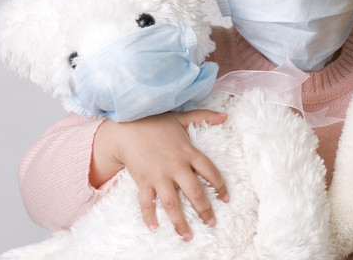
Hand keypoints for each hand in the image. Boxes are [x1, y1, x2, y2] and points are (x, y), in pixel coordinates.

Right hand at [91, 110, 228, 239]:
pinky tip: (154, 228)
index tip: (225, 198)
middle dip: (204, 210)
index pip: (210, 172)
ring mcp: (159, 175)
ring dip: (180, 221)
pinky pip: (146, 202)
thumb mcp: (181, 117)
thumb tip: (225, 116)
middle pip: (194, 192)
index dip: (220, 186)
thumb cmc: (155, 122)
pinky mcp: (143, 181)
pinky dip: (149, 216)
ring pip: (172, 203)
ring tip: (187, 236)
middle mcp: (176, 166)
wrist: (126, 126)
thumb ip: (204, 116)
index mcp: (188, 152)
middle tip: (211, 223)